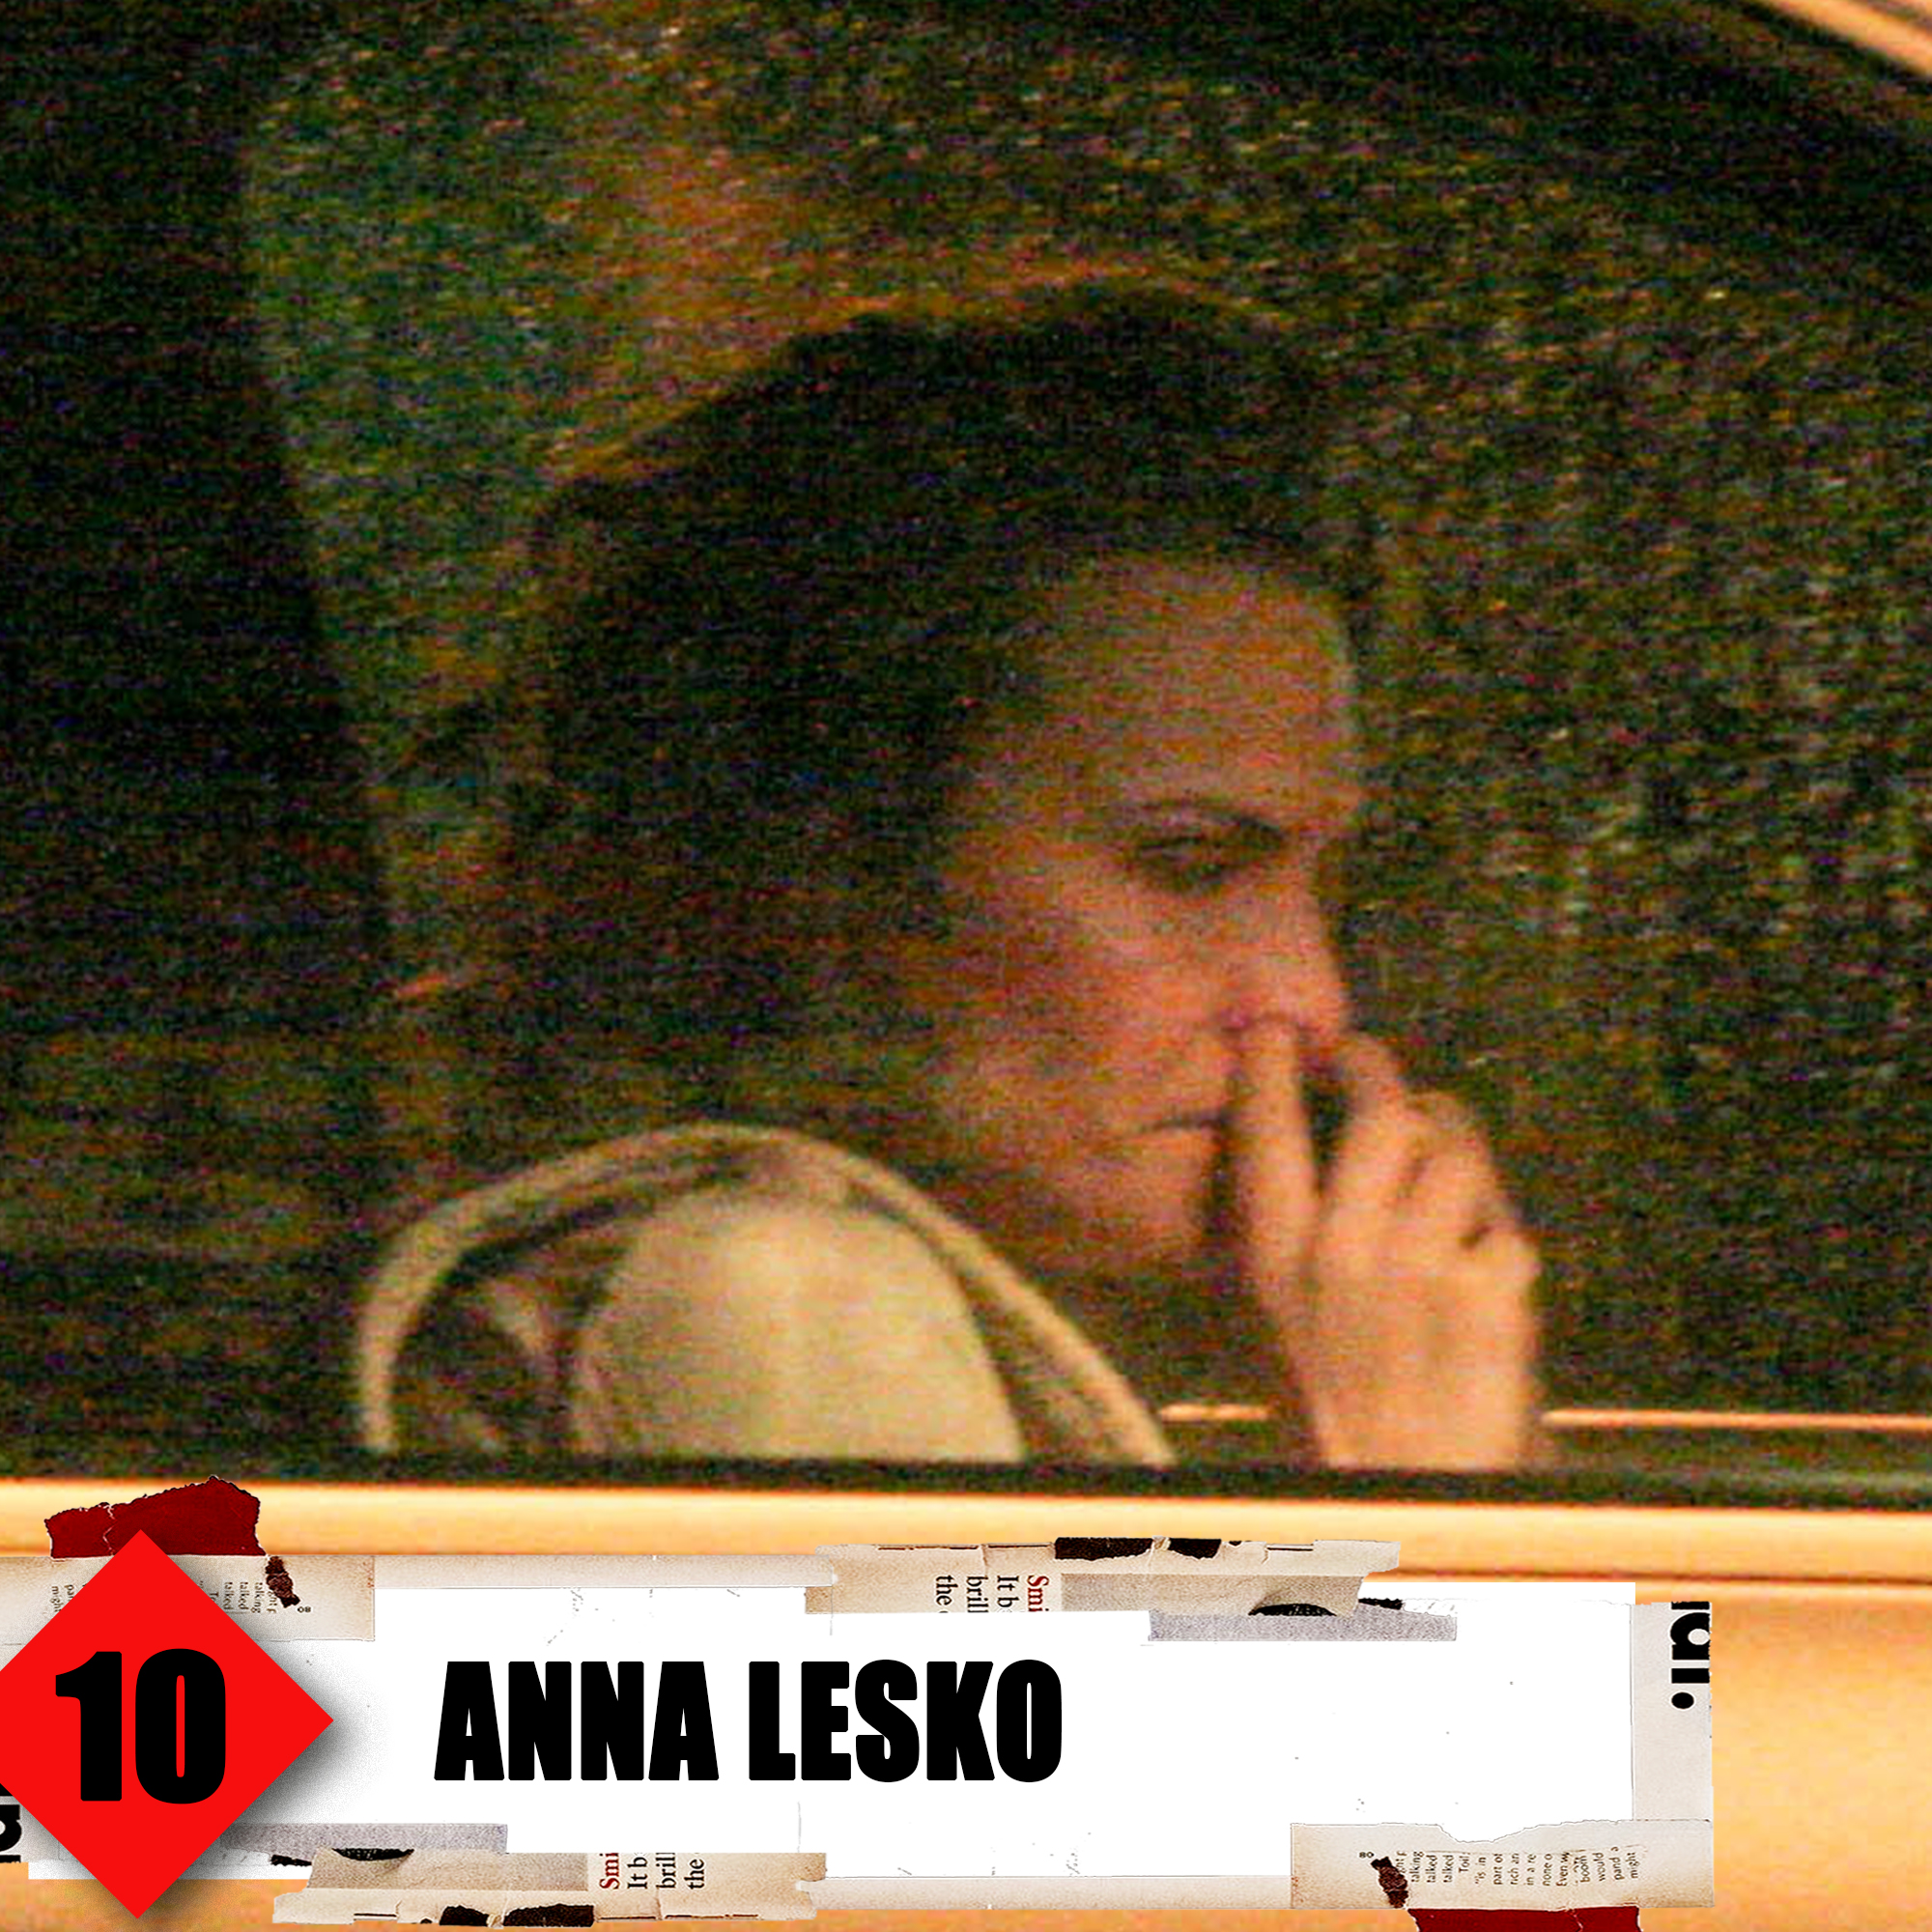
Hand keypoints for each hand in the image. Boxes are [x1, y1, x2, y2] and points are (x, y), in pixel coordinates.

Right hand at [1224, 1020, 1539, 1468]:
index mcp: (1277, 1265)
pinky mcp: (1495, 1293)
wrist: (1414, 1509)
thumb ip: (1292, 1247)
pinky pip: (1505, 1225)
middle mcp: (1345, 1254)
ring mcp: (1425, 1268)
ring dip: (1457, 1144)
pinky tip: (1487, 1261)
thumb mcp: (1283, 1331)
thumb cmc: (1339, 1423)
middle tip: (1374, 1060)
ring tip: (1448, 1149)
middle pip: (1379, 1117)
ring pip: (1455, 1153)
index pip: (1265, 1136)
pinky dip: (1499, 1236)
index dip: (1270, 1071)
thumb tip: (1309, 1152)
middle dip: (1381, 1070)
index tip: (1277, 1031)